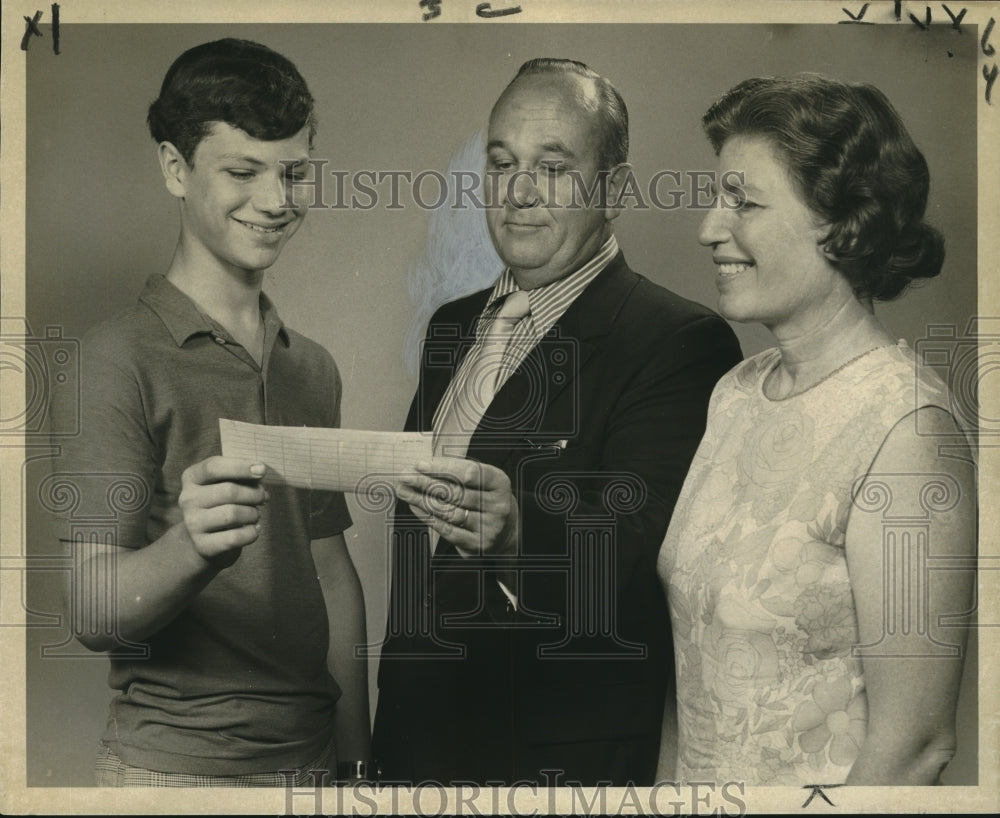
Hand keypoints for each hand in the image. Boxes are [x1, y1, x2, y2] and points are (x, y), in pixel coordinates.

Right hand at [178, 456, 267, 565]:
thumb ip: (242, 475)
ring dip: (253, 514)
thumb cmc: (223, 503)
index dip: (240, 467)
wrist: (205, 539)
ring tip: (255, 514)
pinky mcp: (202, 545)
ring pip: (233, 514)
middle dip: (254, 493)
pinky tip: (253, 529)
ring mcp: (192, 523)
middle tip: (263, 497)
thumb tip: (259, 471)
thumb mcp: (228, 483)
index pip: (213, 467)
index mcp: (192, 477)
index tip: (262, 470)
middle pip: (229, 491)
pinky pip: (235, 537)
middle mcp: (188, 499)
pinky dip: (251, 533)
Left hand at [397, 457, 517, 556]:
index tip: (420, 465)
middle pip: (455, 492)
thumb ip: (459, 473)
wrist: (506, 532)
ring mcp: (489, 527)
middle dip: (425, 483)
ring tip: (405, 491)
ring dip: (422, 500)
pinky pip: (447, 529)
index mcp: (500, 483)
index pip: (469, 472)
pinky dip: (428, 517)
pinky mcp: (477, 544)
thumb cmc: (487, 499)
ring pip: (449, 511)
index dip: (443, 468)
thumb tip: (425, 465)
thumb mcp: (482, 481)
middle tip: (405, 477)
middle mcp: (498, 505)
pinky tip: (416, 507)